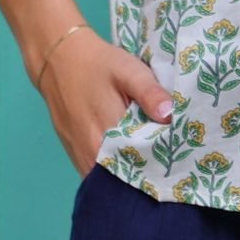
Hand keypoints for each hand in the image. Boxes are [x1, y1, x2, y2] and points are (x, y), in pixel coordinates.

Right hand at [37, 27, 174, 176]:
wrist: (59, 61)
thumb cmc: (98, 65)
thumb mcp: (129, 70)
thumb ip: (149, 93)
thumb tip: (170, 116)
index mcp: (108, 135)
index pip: (141, 166)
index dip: (161, 166)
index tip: (179, 161)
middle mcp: (92, 155)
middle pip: (126, 177)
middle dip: (148, 173)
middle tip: (171, 163)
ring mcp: (81, 158)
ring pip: (111, 178)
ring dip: (130, 173)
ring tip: (154, 161)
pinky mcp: (75, 155)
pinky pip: (99, 173)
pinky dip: (114, 169)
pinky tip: (130, 156)